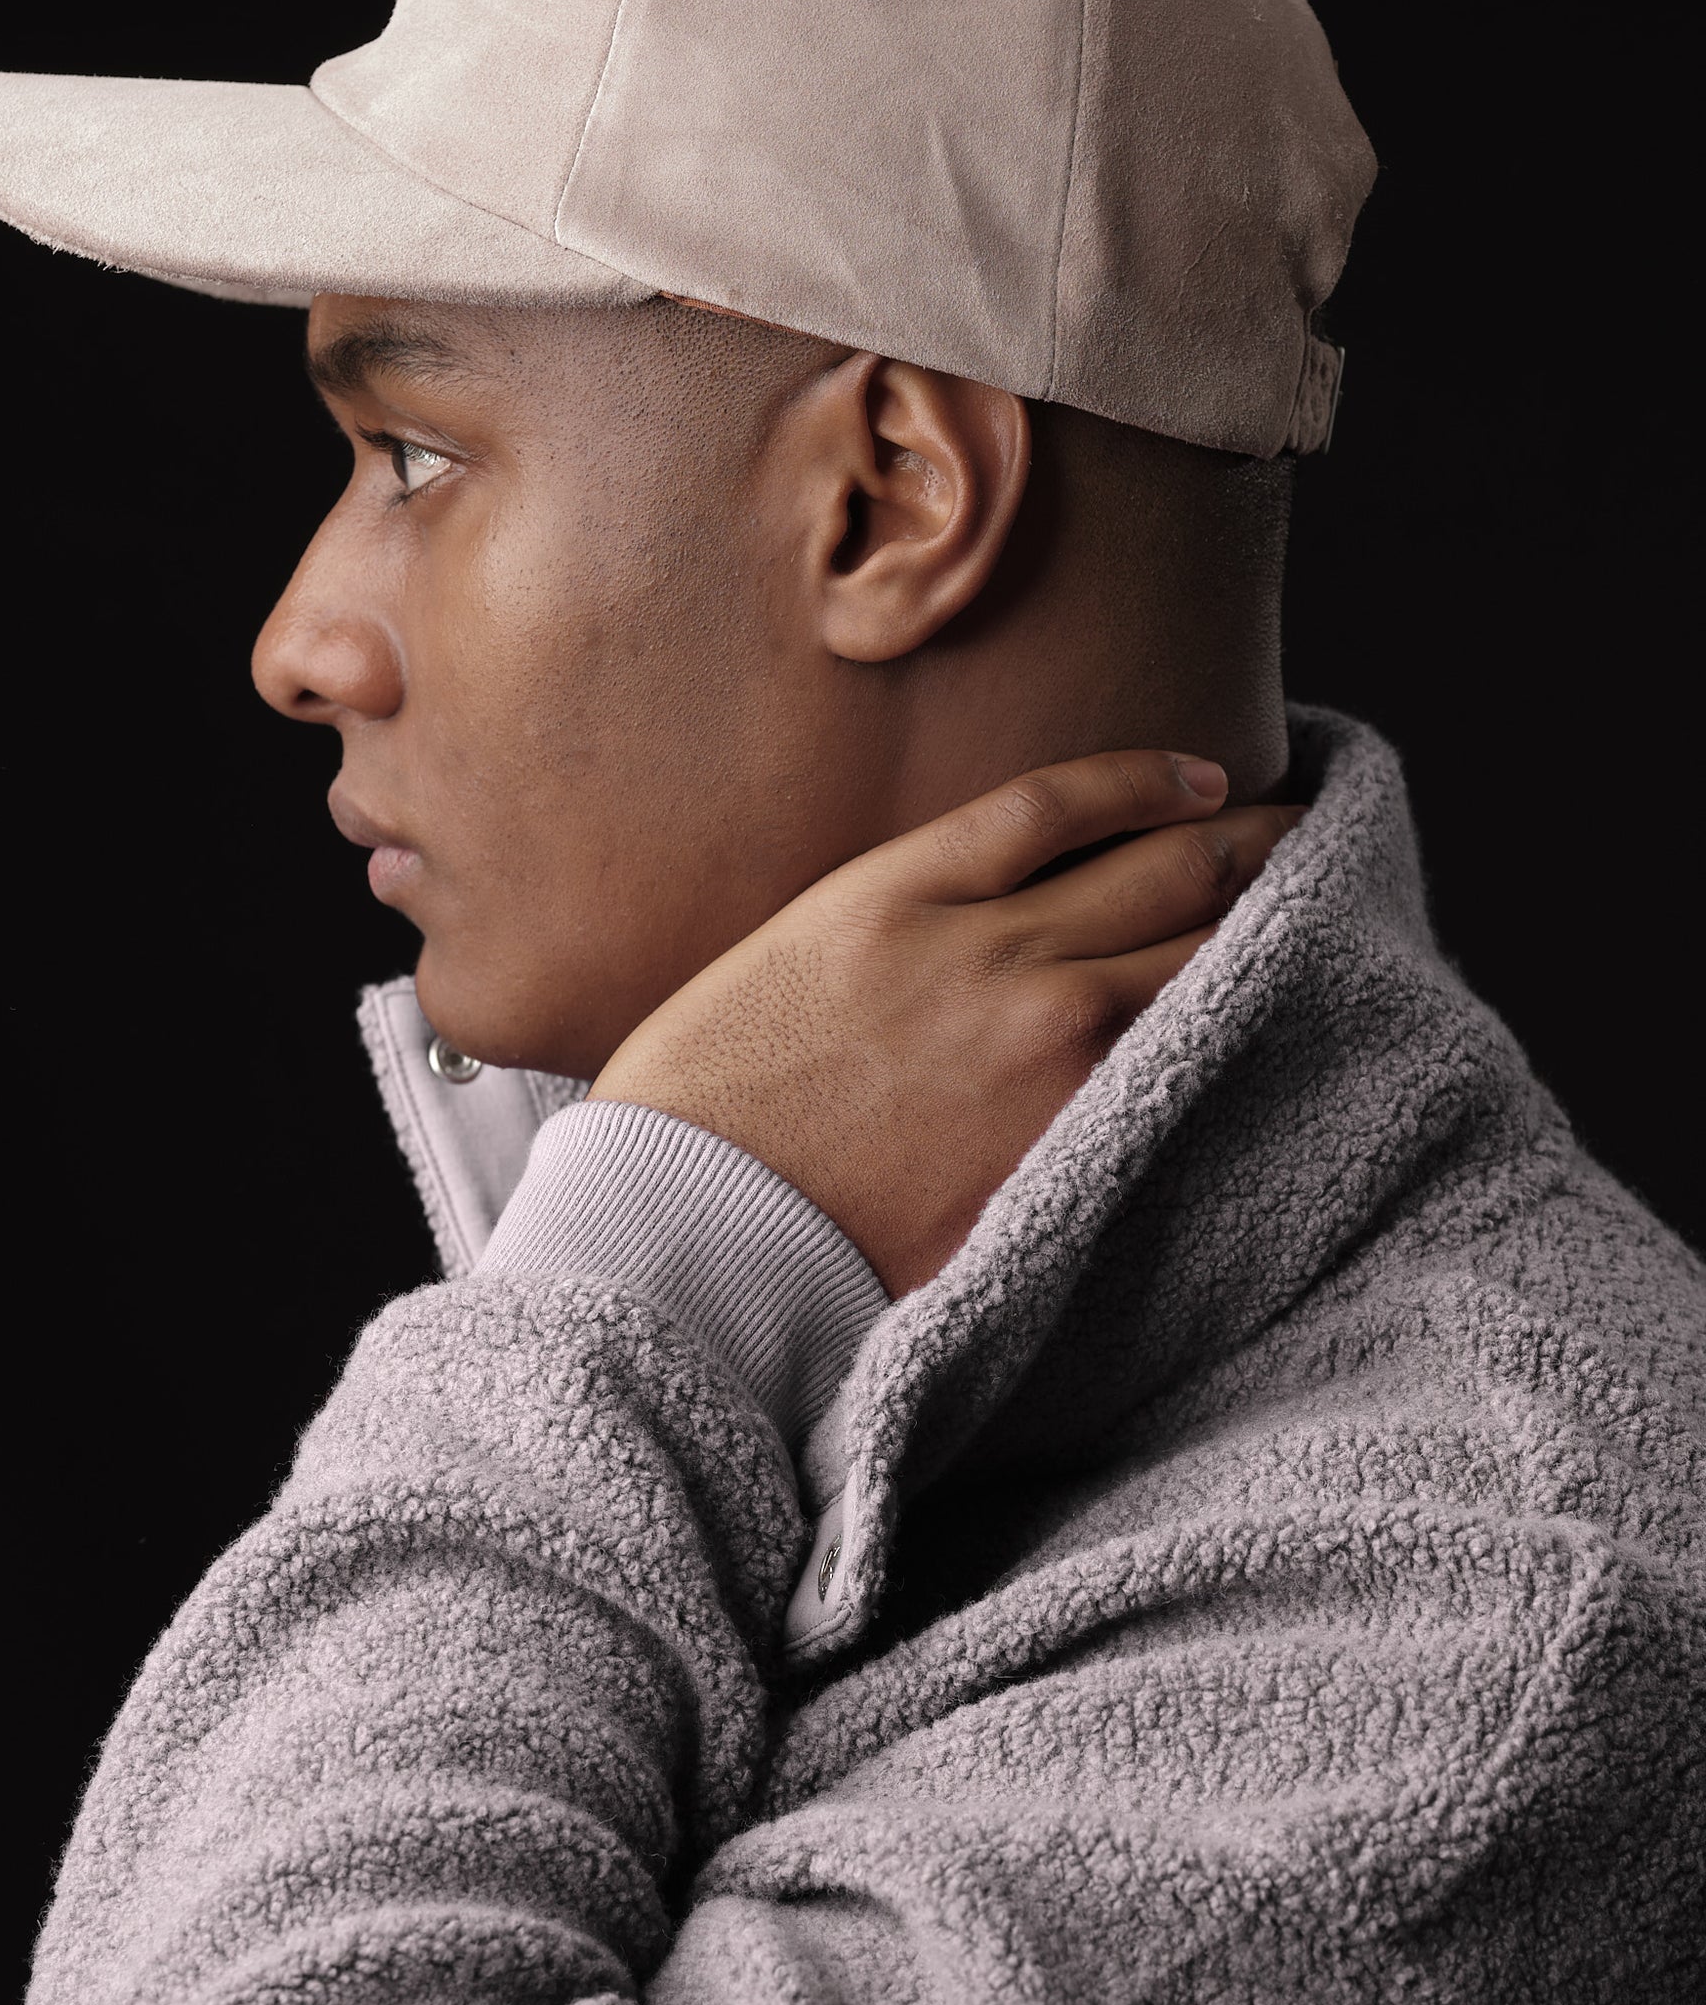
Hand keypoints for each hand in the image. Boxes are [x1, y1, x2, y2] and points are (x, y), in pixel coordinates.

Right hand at [591, 753, 1302, 1296]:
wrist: (692, 1227)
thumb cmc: (711, 1096)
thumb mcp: (793, 950)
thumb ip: (906, 916)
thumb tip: (1005, 909)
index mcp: (899, 890)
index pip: (1064, 799)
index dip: (1152, 777)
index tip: (1206, 779)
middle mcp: (987, 952)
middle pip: (1167, 867)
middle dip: (1253, 843)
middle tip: (1303, 831)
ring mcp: (1039, 1050)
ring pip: (1199, 960)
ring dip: (1263, 930)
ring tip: (1311, 916)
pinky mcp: (1064, 1142)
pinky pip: (1179, 1065)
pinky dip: (1230, 1033)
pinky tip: (1263, 1022)